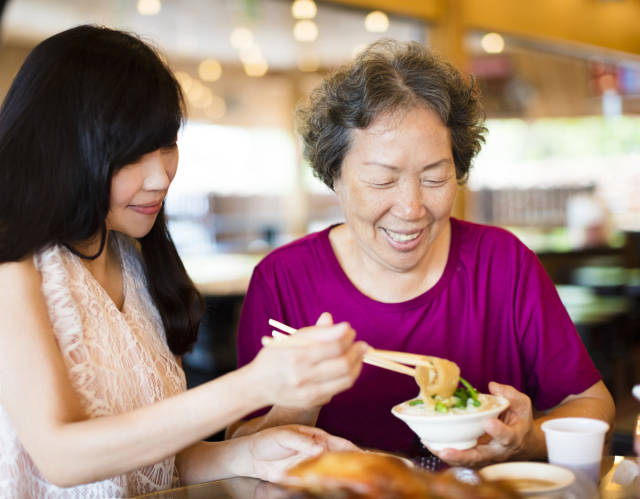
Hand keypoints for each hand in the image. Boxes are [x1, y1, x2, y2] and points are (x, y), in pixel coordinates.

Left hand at [244, 424, 358, 482]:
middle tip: (369, 476)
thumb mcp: (284, 436)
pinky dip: (329, 487)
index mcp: (317, 437)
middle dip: (355, 467)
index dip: (356, 451)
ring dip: (344, 479)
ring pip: (333, 473)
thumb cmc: (268, 440)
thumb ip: (302, 442)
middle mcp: (318, 452)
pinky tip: (336, 490)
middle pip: (341, 460)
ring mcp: (312, 466)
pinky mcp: (305, 478)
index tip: (369, 458)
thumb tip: (320, 449)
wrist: (251, 456)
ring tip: (357, 486)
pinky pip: (320, 484)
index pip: (341, 444)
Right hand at [249, 313, 367, 407]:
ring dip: (357, 366)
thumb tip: (343, 326)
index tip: (351, 330)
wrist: (257, 385)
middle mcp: (303, 377)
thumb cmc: (276, 356)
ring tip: (358, 356)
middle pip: (343, 365)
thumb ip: (318, 332)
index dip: (347, 337)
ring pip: (346, 380)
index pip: (333, 346)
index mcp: (297, 356)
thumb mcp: (292, 339)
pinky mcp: (312, 402)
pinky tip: (347, 368)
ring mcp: (309, 393)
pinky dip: (347, 377)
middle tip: (362, 344)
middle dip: (357, 352)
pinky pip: (338, 389)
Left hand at [427, 382, 534, 467]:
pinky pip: (459, 457)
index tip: (489, 423)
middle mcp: (497, 451)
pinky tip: (429, 443)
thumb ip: (509, 394)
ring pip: (466, 461)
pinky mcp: (474, 456)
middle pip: (480, 457)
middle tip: (446, 452)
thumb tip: (493, 386)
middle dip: (462, 456)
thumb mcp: (521, 404)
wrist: (522, 441)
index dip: (498, 431)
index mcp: (512, 437)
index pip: (507, 436)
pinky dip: (444, 452)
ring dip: (449, 456)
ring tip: (432, 447)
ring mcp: (485, 456)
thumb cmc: (519, 419)